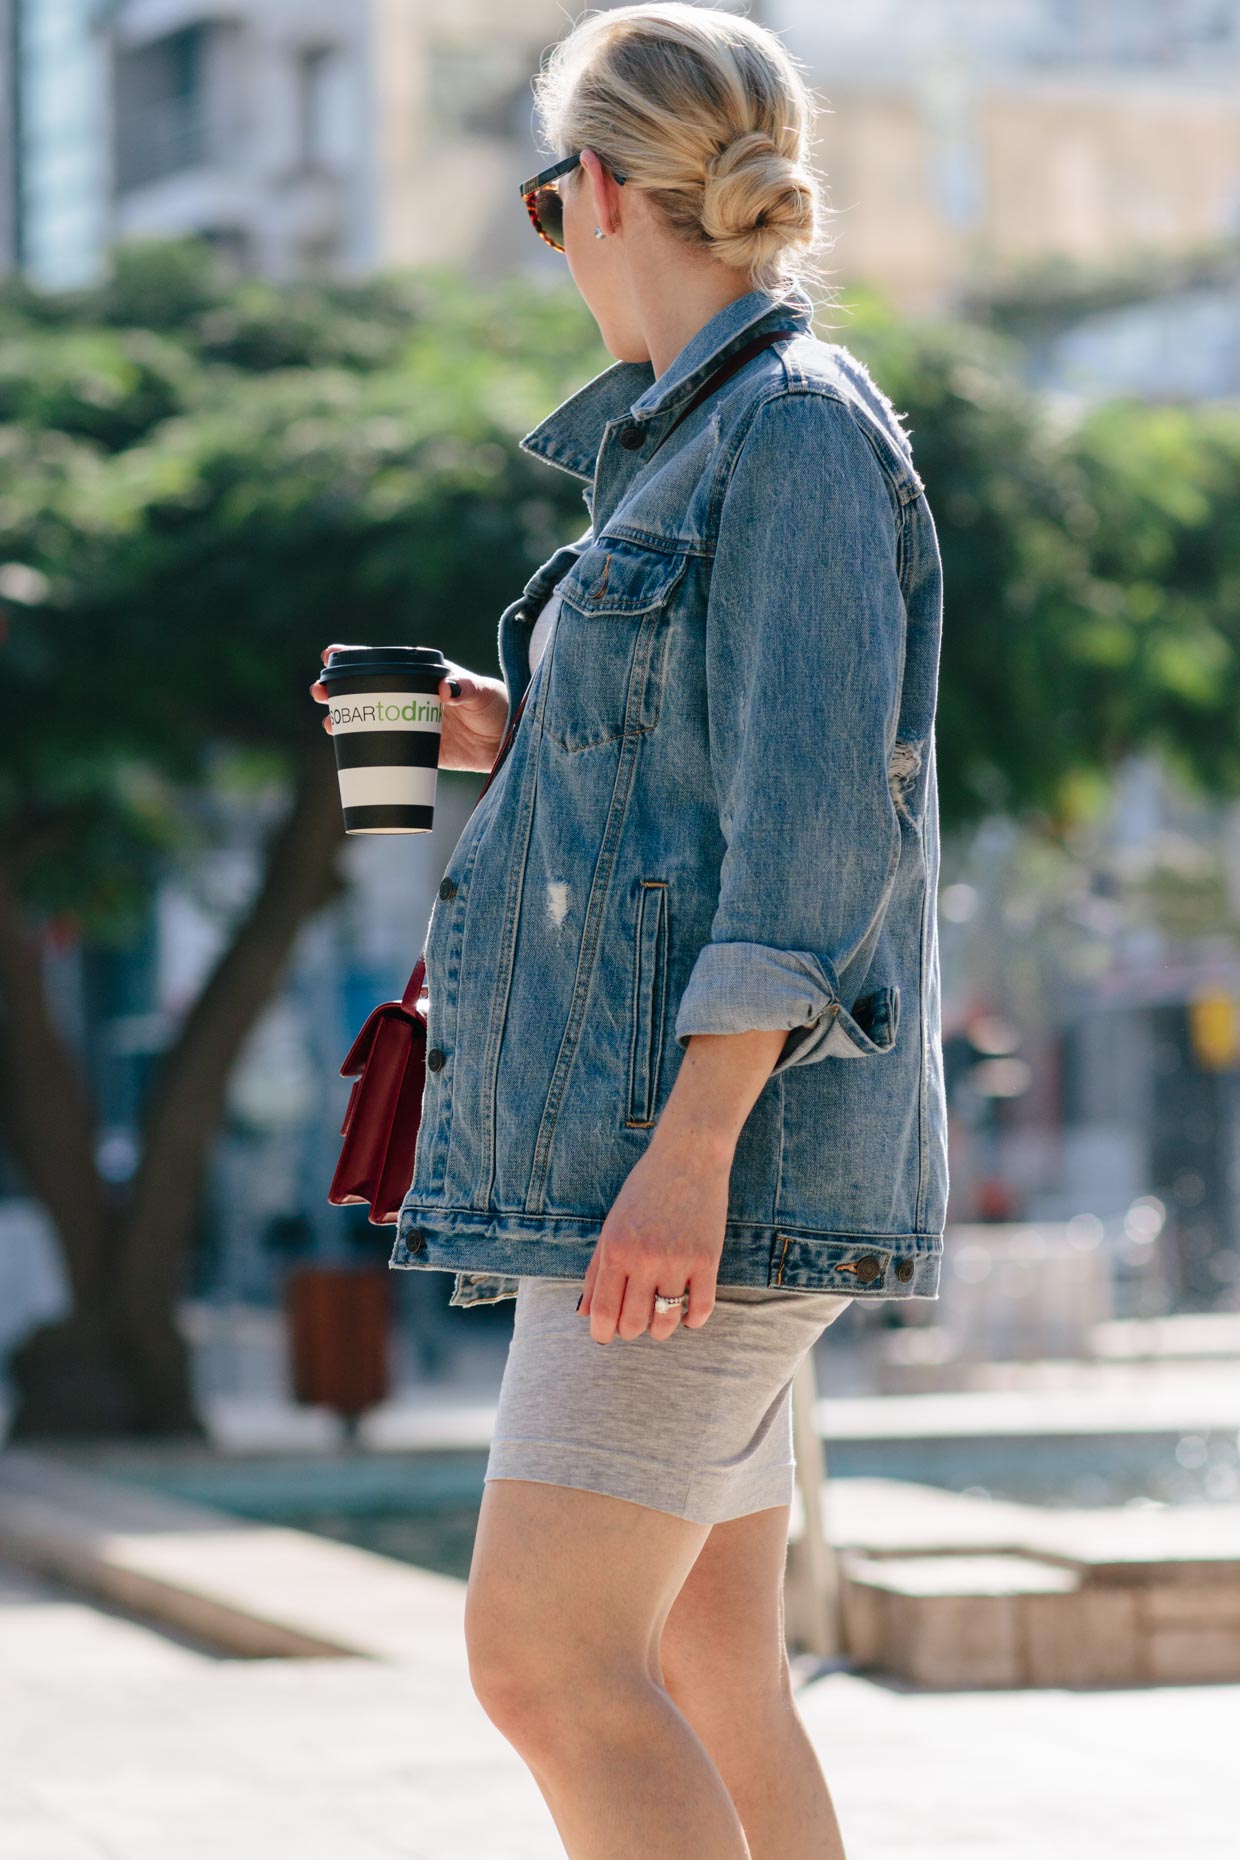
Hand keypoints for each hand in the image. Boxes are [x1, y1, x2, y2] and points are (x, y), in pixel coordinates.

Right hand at [309, 644, 509, 771]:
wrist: (508, 743)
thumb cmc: (498, 708)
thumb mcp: (484, 694)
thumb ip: (468, 688)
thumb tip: (447, 687)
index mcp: (423, 675)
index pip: (384, 662)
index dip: (355, 657)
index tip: (330, 653)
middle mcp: (411, 696)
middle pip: (368, 689)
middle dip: (339, 689)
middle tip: (318, 691)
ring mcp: (410, 722)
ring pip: (370, 718)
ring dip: (346, 719)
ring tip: (328, 724)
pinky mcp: (415, 749)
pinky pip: (384, 748)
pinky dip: (364, 750)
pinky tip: (347, 753)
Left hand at [577, 1132, 731, 1342]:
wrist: (688, 1157)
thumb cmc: (644, 1190)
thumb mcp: (611, 1226)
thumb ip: (595, 1271)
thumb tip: (584, 1313)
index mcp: (615, 1250)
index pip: (603, 1312)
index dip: (602, 1333)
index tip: (605, 1335)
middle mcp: (644, 1260)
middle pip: (633, 1324)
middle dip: (631, 1330)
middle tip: (635, 1318)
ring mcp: (678, 1261)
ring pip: (666, 1322)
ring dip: (661, 1329)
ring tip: (660, 1317)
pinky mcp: (708, 1261)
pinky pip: (701, 1309)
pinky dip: (693, 1321)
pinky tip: (687, 1315)